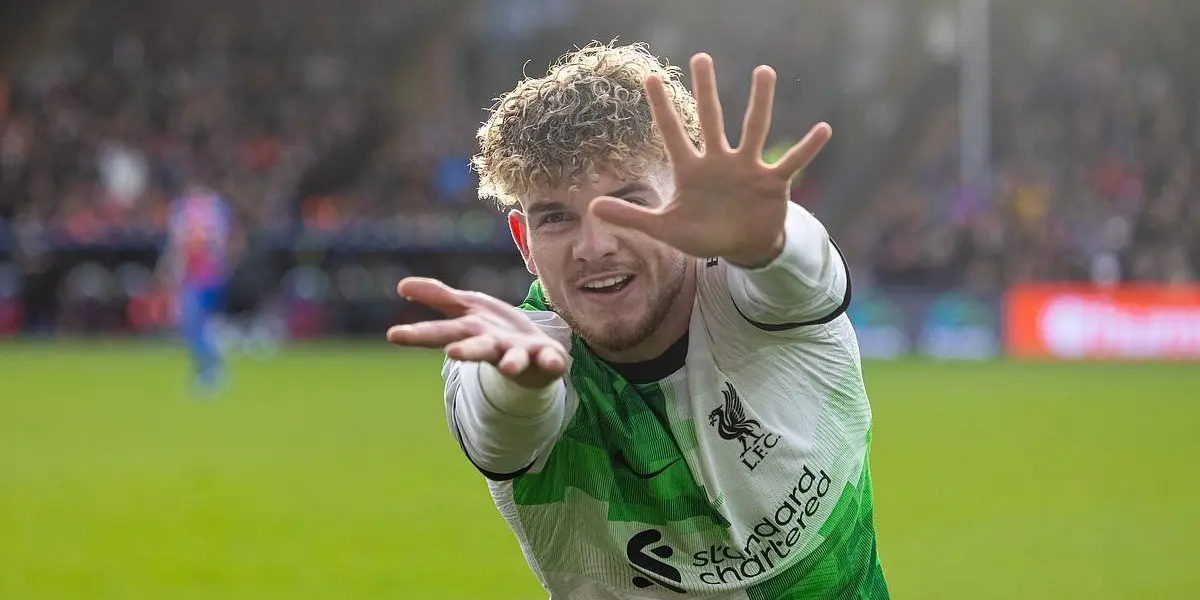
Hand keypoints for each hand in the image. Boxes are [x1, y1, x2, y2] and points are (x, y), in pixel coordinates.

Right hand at [386, 278, 567, 388]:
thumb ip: (438, 296)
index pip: (443, 332)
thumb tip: (402, 286)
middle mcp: (493, 347)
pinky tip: (557, 363)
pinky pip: (550, 361)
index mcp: (472, 333)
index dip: (419, 334)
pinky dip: (553, 363)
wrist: (535, 357)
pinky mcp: (545, 358)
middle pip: (476, 349)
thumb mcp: (468, 308)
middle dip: (466, 351)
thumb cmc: (495, 331)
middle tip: (452, 353)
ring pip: (513, 360)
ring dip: (511, 363)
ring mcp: (520, 355)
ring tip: (509, 367)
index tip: (393, 335)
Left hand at [589, 53, 832, 268]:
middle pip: (711, 119)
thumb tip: (593, 206)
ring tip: (764, 71)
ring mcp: (747, 169)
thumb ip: (631, 216)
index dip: (661, 108)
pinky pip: (791, 162)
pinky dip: (807, 148)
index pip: (672, 133)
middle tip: (700, 58)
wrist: (741, 248)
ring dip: (759, 102)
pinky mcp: (772, 183)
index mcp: (691, 169)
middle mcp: (719, 161)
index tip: (648, 78)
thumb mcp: (664, 228)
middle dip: (706, 90)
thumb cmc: (703, 235)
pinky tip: (823, 129)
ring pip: (753, 129)